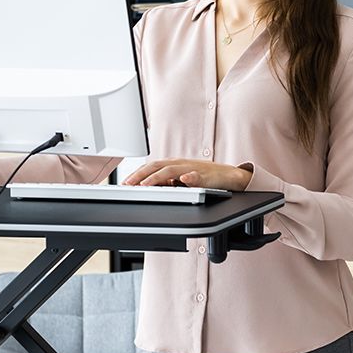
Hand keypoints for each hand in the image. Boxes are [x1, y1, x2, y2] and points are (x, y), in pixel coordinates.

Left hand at [121, 159, 251, 191]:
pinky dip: (190, 177)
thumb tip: (147, 188)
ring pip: (172, 170)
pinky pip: (197, 176)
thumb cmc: (203, 177)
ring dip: (157, 177)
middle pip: (157, 166)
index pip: (151, 166)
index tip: (124, 182)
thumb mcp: (180, 179)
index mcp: (173, 165)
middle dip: (141, 175)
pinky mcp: (206, 176)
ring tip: (146, 184)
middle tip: (128, 184)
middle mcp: (180, 164)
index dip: (137, 173)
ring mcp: (193, 169)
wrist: (228, 175)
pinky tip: (184, 180)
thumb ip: (166, 182)